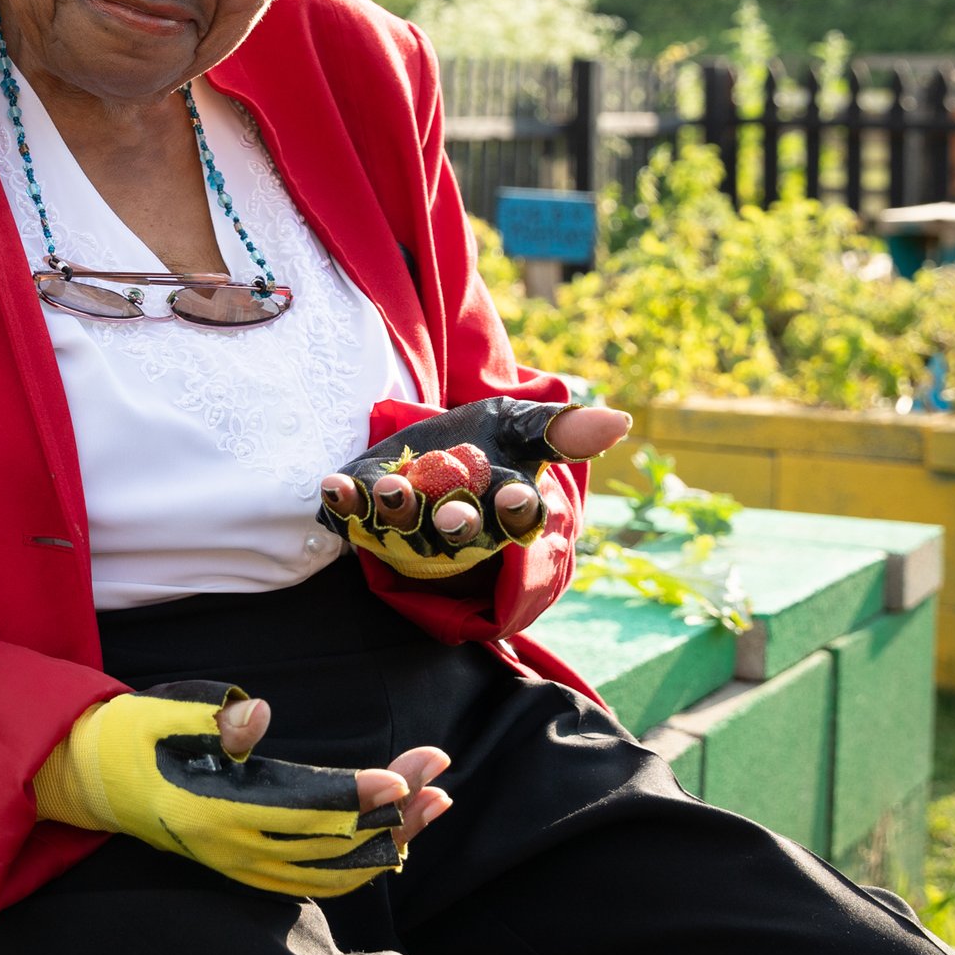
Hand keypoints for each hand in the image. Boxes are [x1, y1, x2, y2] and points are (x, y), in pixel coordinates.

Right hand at [31, 682, 440, 897]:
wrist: (89, 778)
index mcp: (218, 809)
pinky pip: (316, 881)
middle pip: (334, 840)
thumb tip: (259, 713)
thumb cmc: (130, 737)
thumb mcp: (166, 716)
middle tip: (438, 772)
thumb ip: (217, 720)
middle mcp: (236, 848)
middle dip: (393, 808)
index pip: (306, 808)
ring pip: (333, 867)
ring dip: (389, 839)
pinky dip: (360, 865)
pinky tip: (391, 842)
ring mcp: (243, 865)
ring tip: (433, 803)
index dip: (358, 793)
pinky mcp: (246, 869)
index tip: (403, 775)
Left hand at [318, 398, 631, 579]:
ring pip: (405, 526)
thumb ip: (561, 428)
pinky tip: (333, 485)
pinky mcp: (363, 511)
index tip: (514, 496)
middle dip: (457, 523)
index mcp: (502, 509)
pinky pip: (351, 515)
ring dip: (398, 509)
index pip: (517, 517)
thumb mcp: (519, 426)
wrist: (425, 446)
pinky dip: (341, 503)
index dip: (515, 510)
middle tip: (455, 513)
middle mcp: (456, 525)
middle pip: (460, 532)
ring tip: (391, 488)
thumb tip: (620, 421)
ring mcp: (407, 523)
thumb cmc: (482, 444)